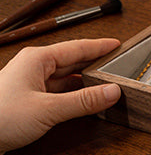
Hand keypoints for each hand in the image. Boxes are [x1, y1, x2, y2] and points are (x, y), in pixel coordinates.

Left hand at [0, 38, 120, 154]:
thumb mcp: (48, 109)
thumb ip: (84, 101)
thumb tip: (112, 91)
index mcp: (38, 59)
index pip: (78, 47)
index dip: (100, 46)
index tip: (119, 45)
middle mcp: (34, 67)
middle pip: (73, 62)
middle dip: (95, 65)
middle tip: (119, 67)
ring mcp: (29, 83)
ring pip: (65, 78)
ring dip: (84, 83)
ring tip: (106, 85)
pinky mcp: (27, 100)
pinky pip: (57, 92)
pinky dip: (73, 95)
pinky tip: (84, 102)